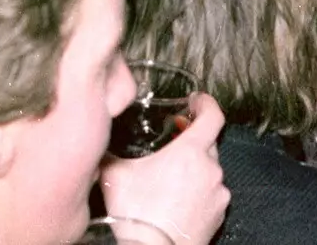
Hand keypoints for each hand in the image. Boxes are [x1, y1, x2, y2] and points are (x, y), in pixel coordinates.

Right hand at [100, 92, 228, 244]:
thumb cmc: (136, 214)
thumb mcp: (114, 175)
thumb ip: (110, 151)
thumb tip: (97, 140)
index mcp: (190, 152)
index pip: (213, 115)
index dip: (205, 103)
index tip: (195, 101)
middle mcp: (211, 169)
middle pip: (208, 143)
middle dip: (192, 140)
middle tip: (173, 144)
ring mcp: (218, 193)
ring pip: (209, 170)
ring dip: (195, 169)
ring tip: (170, 180)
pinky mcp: (219, 214)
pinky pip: (212, 194)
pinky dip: (199, 191)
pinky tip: (178, 201)